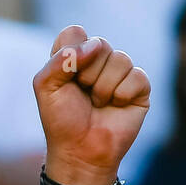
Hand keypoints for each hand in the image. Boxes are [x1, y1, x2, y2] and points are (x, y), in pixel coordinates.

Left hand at [33, 26, 149, 184]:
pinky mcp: (139, 87)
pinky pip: (136, 76)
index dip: (69, 53)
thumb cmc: (61, 121)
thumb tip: (95, 46)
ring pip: (120, 59)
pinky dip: (121, 95)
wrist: (80, 152)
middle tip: (82, 95)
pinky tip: (115, 107)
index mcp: (74, 57)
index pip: (74, 33)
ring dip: (103, 88)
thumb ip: (60, 60)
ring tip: (97, 104)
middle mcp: (98, 61)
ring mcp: (121, 72)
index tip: (64, 78)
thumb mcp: (46, 88)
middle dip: (87, 74)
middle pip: (100, 43)